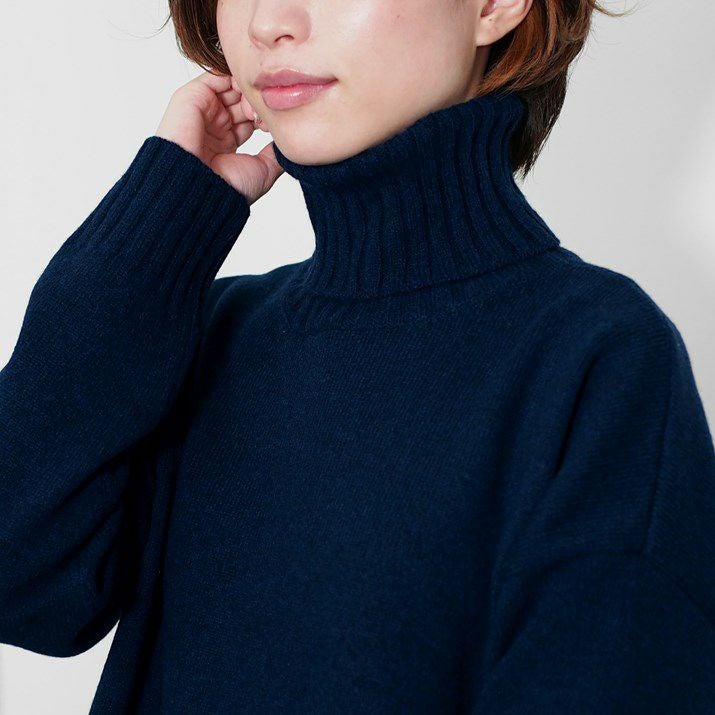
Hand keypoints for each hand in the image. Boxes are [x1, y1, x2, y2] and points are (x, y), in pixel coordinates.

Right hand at [155, 70, 282, 205]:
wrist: (201, 186)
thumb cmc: (228, 186)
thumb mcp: (262, 171)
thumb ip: (276, 155)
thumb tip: (289, 145)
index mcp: (226, 144)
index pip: (249, 119)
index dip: (264, 116)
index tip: (274, 125)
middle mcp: (214, 126)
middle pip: (241, 101)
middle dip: (258, 102)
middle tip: (267, 111)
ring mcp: (202, 111)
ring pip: (231, 87)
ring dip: (247, 90)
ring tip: (257, 101)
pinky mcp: (190, 97)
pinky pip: (214, 76)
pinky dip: (232, 77)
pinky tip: (246, 88)